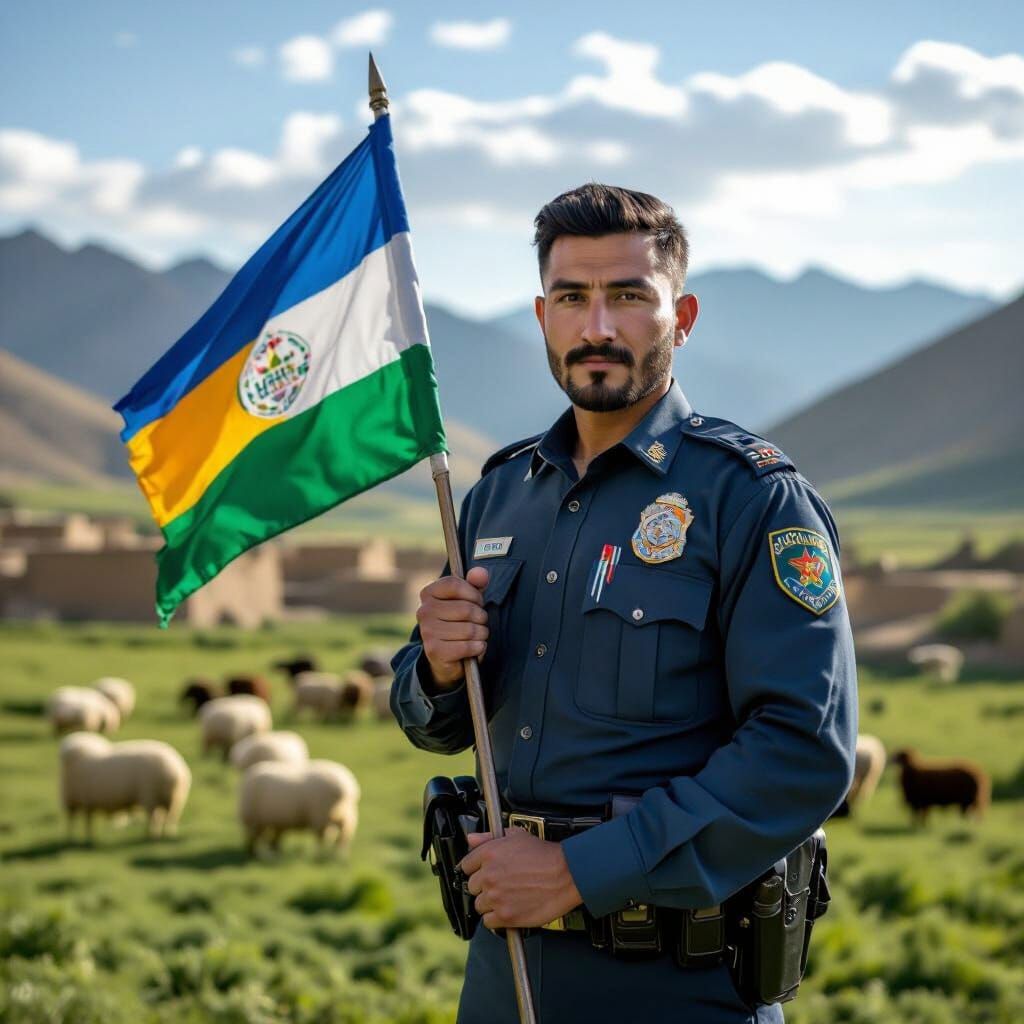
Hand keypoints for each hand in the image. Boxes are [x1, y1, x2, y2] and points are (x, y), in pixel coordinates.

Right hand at [416, 567, 489, 687]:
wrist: (446, 655)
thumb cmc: (459, 621)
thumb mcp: (468, 598)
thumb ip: (476, 582)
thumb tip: (481, 573)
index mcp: (428, 593)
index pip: (454, 584)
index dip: (473, 593)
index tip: (478, 601)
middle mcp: (424, 611)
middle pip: (466, 608)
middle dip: (481, 617)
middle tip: (479, 622)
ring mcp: (427, 632)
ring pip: (469, 629)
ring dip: (481, 634)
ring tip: (477, 635)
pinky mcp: (435, 651)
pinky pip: (467, 646)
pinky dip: (478, 648)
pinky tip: (474, 647)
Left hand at [459, 829, 582, 929]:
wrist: (566, 874)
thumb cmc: (545, 855)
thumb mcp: (516, 835)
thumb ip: (489, 837)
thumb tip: (472, 839)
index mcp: (488, 854)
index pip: (465, 866)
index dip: (476, 869)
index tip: (484, 873)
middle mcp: (488, 876)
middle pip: (472, 887)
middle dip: (484, 887)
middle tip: (500, 885)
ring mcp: (496, 897)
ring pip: (480, 905)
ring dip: (490, 903)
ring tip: (507, 898)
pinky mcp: (505, 916)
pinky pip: (489, 922)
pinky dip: (496, 919)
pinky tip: (509, 909)